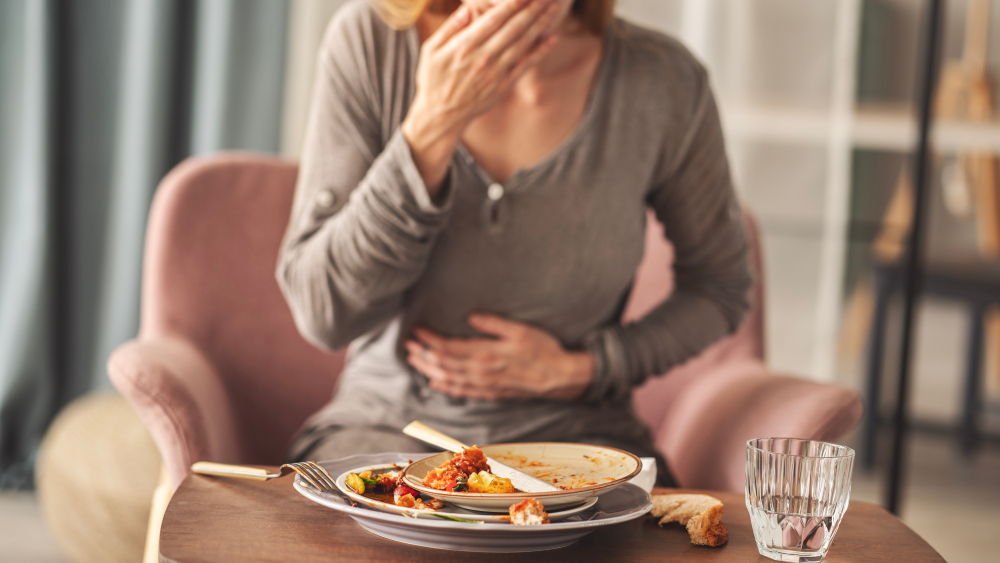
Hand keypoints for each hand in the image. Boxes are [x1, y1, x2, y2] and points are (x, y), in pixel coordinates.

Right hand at [402, 0, 560, 193]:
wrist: (440, 115)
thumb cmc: (433, 79)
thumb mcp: (431, 50)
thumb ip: (449, 27)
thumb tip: (467, 8)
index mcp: (464, 46)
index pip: (493, 19)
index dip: (512, 4)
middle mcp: (482, 58)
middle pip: (512, 28)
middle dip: (531, 9)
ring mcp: (495, 73)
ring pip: (522, 44)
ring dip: (539, 25)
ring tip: (552, 9)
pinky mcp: (503, 86)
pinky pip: (525, 66)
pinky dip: (540, 52)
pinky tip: (553, 39)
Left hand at [404, 313, 592, 400]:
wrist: (561, 377)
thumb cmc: (543, 349)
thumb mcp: (520, 329)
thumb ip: (493, 324)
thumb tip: (470, 317)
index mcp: (486, 354)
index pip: (448, 348)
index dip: (429, 339)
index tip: (417, 329)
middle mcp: (481, 372)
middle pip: (442, 364)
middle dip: (422, 354)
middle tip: (407, 344)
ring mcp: (485, 385)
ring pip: (448, 379)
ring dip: (428, 370)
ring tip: (414, 360)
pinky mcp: (490, 393)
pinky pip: (461, 392)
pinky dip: (445, 387)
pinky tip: (435, 382)